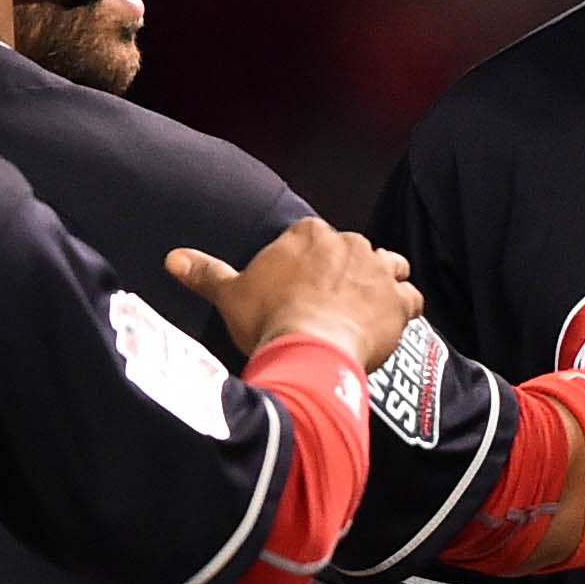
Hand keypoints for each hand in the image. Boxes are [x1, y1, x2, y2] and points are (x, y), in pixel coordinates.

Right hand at [167, 218, 421, 367]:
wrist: (307, 350)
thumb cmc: (268, 319)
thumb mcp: (231, 295)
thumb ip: (207, 273)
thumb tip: (173, 259)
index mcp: (309, 234)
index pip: (314, 238)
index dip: (310, 262)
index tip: (302, 285)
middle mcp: (349, 243)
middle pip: (353, 250)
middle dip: (347, 272)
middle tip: (331, 303)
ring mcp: (378, 270)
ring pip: (390, 266)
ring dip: (383, 282)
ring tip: (368, 307)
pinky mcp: (399, 301)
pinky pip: (412, 298)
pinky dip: (405, 309)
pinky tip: (392, 323)